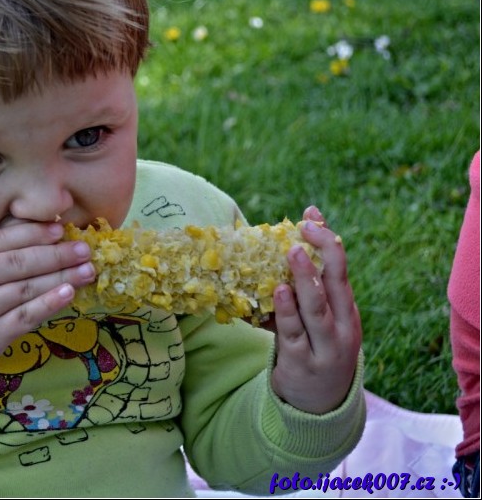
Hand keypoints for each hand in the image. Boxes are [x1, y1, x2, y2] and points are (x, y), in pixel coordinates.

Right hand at [0, 222, 94, 377]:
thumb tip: (27, 231)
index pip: (2, 240)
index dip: (34, 233)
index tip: (60, 228)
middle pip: (19, 263)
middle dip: (56, 254)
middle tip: (84, 248)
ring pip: (26, 289)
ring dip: (61, 277)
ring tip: (86, 270)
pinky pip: (23, 317)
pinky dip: (48, 304)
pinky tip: (68, 294)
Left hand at [269, 206, 361, 413]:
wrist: (320, 405)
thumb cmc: (315, 351)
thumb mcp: (318, 322)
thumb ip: (303, 292)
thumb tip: (274, 250)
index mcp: (346, 311)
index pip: (340, 270)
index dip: (327, 241)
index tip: (311, 216)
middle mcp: (342, 327)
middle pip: (336, 284)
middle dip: (323, 253)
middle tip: (305, 228)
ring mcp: (325, 347)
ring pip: (316, 309)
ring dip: (305, 280)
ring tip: (293, 254)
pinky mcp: (303, 362)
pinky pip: (293, 333)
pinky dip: (285, 311)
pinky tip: (278, 292)